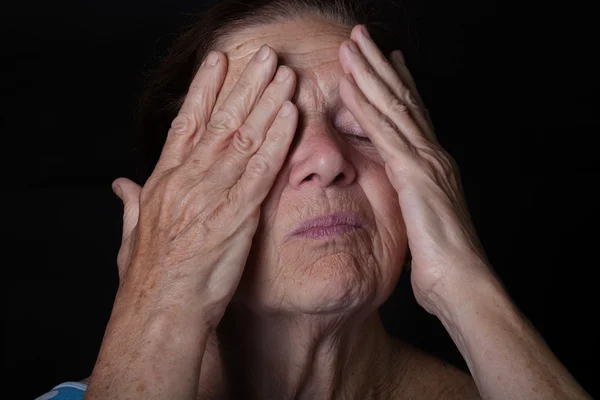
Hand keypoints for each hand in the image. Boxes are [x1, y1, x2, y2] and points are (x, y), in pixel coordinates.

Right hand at [110, 45, 296, 328]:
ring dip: (266, 102)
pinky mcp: (237, 214)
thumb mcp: (131, 234)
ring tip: (284, 73)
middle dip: (245, 84)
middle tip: (265, 55)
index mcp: (164, 180)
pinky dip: (277, 139)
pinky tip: (291, 114)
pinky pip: (261, 169)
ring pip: (243, 137)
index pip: (186, 122)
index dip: (204, 89)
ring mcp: (213, 194)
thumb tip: (120, 184)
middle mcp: (188, 179)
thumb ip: (131, 203)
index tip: (220, 61)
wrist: (160, 310)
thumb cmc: (149, 277)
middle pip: (220, 120)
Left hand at [338, 25, 495, 315]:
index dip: (399, 85)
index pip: (413, 115)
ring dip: (371, 73)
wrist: (461, 284)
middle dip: (381, 65)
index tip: (386, 61)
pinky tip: (351, 84)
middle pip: (403, 100)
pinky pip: (384, 132)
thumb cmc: (443, 262)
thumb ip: (413, 201)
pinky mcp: (414, 175)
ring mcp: (425, 161)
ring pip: (394, 106)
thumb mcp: (423, 222)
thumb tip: (403, 199)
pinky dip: (366, 105)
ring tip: (353, 45)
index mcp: (433, 165)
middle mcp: (432, 155)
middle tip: (363, 38)